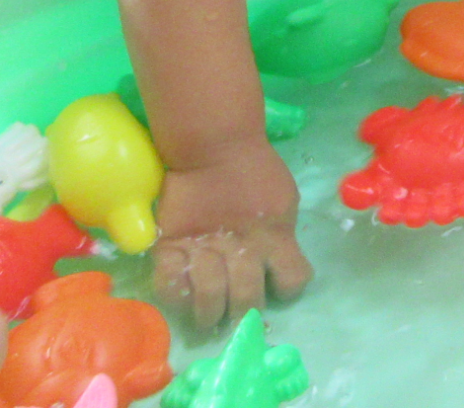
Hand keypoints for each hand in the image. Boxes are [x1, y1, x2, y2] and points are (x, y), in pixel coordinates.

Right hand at [151, 136, 311, 331]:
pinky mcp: (172, 247)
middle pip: (247, 299)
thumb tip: (279, 265)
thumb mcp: (284, 200)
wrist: (214, 145)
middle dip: (244, 313)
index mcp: (276, 238)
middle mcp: (243, 250)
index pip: (292, 280)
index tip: (278, 285)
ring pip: (211, 299)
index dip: (287, 287)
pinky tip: (184, 296)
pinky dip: (178, 298)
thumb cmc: (256, 170)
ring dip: (211, 314)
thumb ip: (282, 234)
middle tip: (236, 314)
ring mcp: (205, 250)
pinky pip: (171, 287)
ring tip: (209, 318)